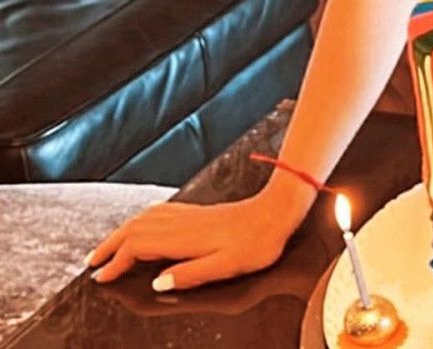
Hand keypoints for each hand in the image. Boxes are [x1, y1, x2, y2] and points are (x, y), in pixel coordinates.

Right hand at [87, 191, 297, 291]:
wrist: (278, 211)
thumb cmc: (256, 243)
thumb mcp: (226, 267)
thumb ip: (190, 274)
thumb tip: (158, 283)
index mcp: (185, 238)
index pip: (139, 247)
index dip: (117, 262)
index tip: (101, 278)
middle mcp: (183, 222)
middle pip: (135, 228)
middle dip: (110, 245)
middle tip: (92, 263)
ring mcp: (190, 215)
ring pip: (146, 218)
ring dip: (123, 231)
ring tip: (108, 247)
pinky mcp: (199, 212)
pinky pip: (160, 212)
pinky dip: (141, 220)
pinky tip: (143, 225)